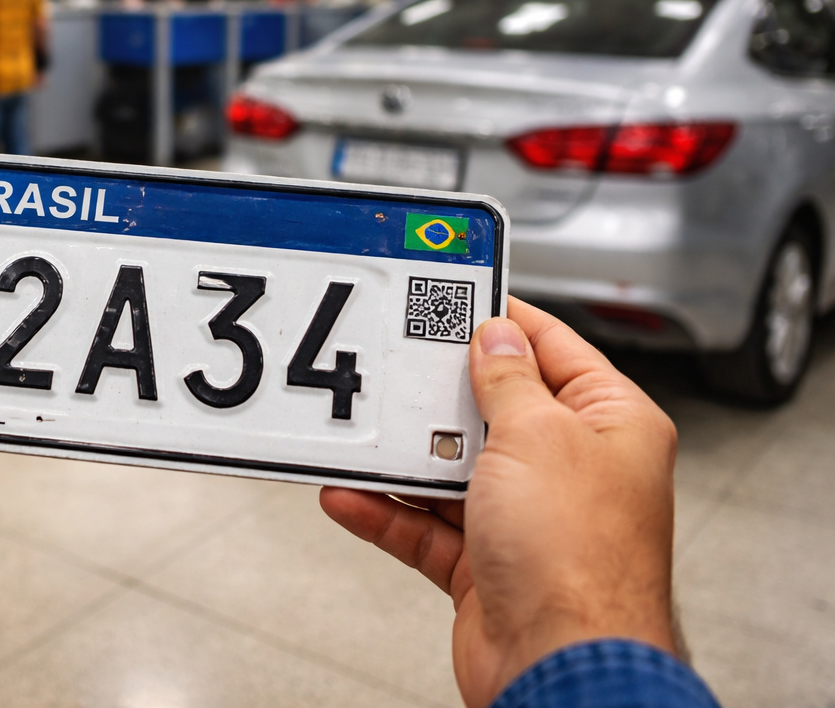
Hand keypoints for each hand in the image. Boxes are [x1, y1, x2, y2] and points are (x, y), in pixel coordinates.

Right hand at [319, 298, 677, 706]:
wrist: (559, 665)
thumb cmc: (579, 562)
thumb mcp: (537, 436)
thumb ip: (508, 380)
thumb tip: (496, 336)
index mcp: (612, 427)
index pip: (555, 351)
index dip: (505, 321)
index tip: (458, 299)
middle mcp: (575, 471)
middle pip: (496, 410)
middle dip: (442, 394)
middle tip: (398, 362)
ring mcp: (530, 521)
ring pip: (453, 470)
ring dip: (405, 459)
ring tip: (363, 433)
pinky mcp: (488, 566)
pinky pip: (426, 526)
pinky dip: (386, 511)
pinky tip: (351, 494)